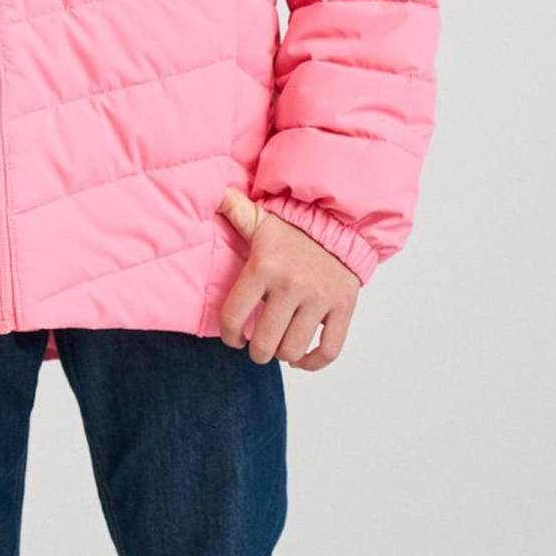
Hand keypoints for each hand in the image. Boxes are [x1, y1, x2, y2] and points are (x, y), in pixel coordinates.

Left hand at [215, 187, 361, 369]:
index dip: (229, 336)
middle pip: (264, 343)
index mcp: (264, 267)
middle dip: (256, 352)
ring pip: (293, 349)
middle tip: (256, 346)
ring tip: (278, 346)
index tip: (233, 338)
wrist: (342, 220)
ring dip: (282, 355)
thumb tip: (212, 192)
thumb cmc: (294, 226)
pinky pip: (329, 349)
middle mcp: (291, 285)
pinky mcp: (343, 306)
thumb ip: (233, 209)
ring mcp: (319, 298)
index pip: (233, 318)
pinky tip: (300, 359)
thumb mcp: (260, 218)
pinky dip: (313, 363)